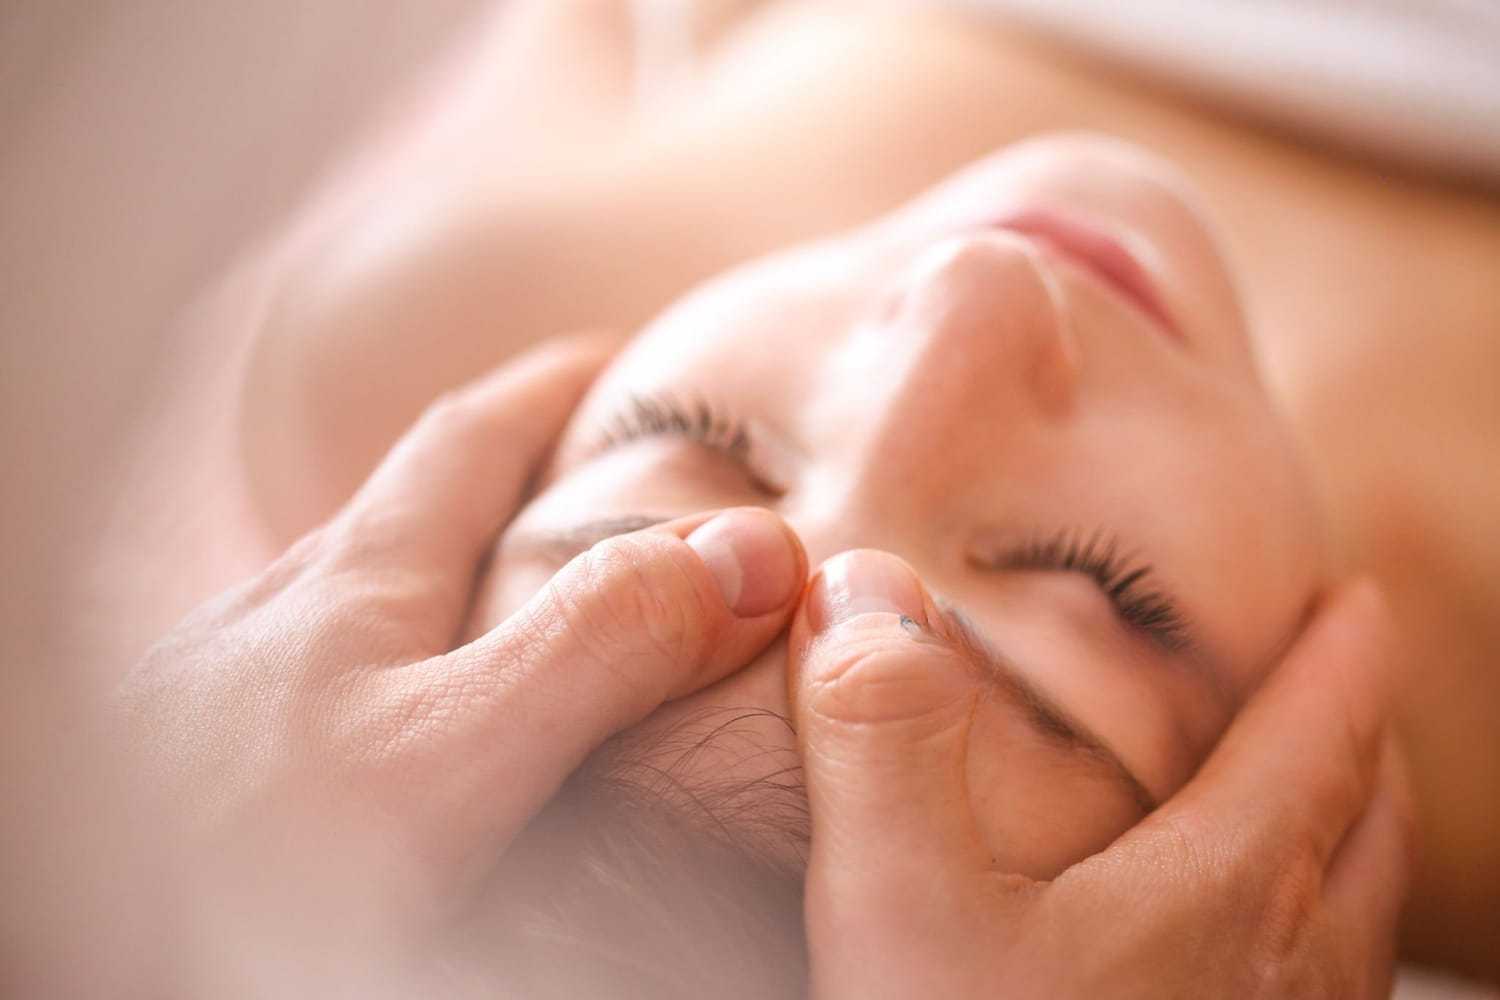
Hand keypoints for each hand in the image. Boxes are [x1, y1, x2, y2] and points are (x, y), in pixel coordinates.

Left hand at [118, 337, 805, 962]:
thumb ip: (596, 645)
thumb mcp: (451, 750)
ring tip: (514, 586)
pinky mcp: (208, 754)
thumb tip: (752, 551)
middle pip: (408, 501)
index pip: (466, 437)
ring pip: (362, 587)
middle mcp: (285, 609)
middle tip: (590, 466)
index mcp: (352, 580)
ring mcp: (234, 680)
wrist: (98, 946)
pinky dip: (391, 654)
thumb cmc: (251, 855)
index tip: (621, 355)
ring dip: (446, 563)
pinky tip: (396, 713)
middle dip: (503, 463)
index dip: (550, 388)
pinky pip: (324, 666)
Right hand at [790, 550, 1411, 998]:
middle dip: (1360, 749)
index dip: (1339, 662)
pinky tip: (1246, 977)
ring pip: (1351, 931)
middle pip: (1362, 835)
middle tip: (1346, 695)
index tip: (1357, 604)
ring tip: (1322, 816)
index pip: (1314, 742)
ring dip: (1349, 851)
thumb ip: (885, 734)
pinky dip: (1312, 949)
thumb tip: (867, 587)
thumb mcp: (899, 904)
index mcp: (1219, 899)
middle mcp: (1277, 982)